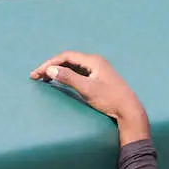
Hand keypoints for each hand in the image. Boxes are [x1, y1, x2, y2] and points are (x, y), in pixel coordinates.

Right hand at [31, 51, 149, 143]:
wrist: (130, 112)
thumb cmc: (110, 100)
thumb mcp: (87, 89)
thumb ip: (68, 78)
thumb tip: (50, 70)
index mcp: (93, 61)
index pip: (65, 57)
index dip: (49, 64)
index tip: (37, 73)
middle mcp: (96, 62)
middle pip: (69, 61)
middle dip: (52, 67)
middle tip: (37, 76)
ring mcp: (99, 71)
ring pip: (74, 67)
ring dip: (59, 72)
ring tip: (46, 79)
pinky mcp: (100, 80)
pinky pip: (80, 74)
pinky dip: (68, 77)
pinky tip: (62, 82)